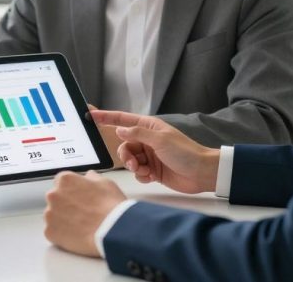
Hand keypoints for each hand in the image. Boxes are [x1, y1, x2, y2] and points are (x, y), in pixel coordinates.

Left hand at [44, 170, 126, 256]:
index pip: (61, 181)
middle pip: (56, 198)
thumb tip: (88, 178)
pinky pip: (54, 231)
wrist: (112, 231)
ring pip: (54, 215)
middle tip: (82, 212)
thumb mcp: (106, 183)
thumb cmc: (110, 207)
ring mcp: (50, 214)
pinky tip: (77, 234)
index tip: (79, 197)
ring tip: (81, 225)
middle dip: (66, 204)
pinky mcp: (50, 232)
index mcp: (65, 180)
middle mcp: (53, 195)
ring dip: (63, 218)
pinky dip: (62, 234)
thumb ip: (91, 178)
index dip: (72, 190)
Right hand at [92, 109, 218, 193]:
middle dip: (126, 155)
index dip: (107, 117)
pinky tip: (151, 176)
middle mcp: (147, 140)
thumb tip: (119, 129)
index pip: (123, 120)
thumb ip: (138, 133)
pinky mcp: (152, 170)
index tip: (91, 115)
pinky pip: (137, 172)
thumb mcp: (160, 140)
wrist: (201, 173)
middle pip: (124, 145)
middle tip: (134, 163)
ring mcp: (150, 156)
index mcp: (149, 127)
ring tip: (144, 171)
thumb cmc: (185, 152)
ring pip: (129, 160)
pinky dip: (141, 175)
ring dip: (134, 167)